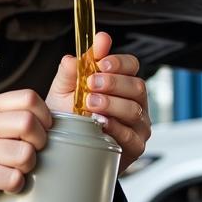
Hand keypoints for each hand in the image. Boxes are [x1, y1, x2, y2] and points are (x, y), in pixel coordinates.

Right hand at [0, 89, 51, 201]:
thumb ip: (6, 116)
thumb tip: (46, 120)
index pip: (28, 98)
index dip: (44, 115)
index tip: (43, 129)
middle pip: (29, 124)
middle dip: (40, 142)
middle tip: (32, 152)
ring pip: (25, 154)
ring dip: (28, 166)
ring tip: (17, 169)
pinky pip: (14, 179)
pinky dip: (16, 185)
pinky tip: (7, 184)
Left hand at [45, 31, 150, 172]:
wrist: (65, 146)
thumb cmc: (68, 116)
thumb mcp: (64, 90)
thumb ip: (71, 70)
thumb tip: (77, 54)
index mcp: (121, 83)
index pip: (131, 65)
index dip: (119, 62)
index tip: (101, 62)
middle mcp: (134, 102)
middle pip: (137, 86)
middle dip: (113, 83)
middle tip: (91, 84)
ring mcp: (137, 124)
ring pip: (134, 109)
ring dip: (111, 104)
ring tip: (89, 104)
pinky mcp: (135, 146)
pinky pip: (130, 135)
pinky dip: (114, 127)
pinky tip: (100, 123)